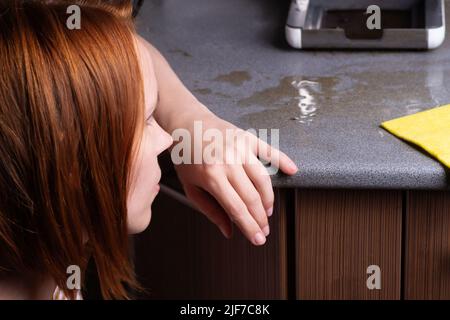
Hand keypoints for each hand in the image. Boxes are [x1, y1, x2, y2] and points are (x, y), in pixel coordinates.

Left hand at [172, 112, 297, 245]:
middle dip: (260, 218)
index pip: (236, 208)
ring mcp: (240, 148)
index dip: (249, 227)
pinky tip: (292, 171)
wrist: (186, 124)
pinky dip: (283, 161)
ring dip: (268, 199)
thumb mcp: (190, 187)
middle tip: (264, 229)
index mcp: (211, 176)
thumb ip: (210, 210)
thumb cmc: (186, 157)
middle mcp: (228, 162)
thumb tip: (229, 231)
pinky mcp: (247, 138)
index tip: (258, 239)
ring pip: (263, 179)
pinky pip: (270, 151)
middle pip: (252, 197)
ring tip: (267, 211)